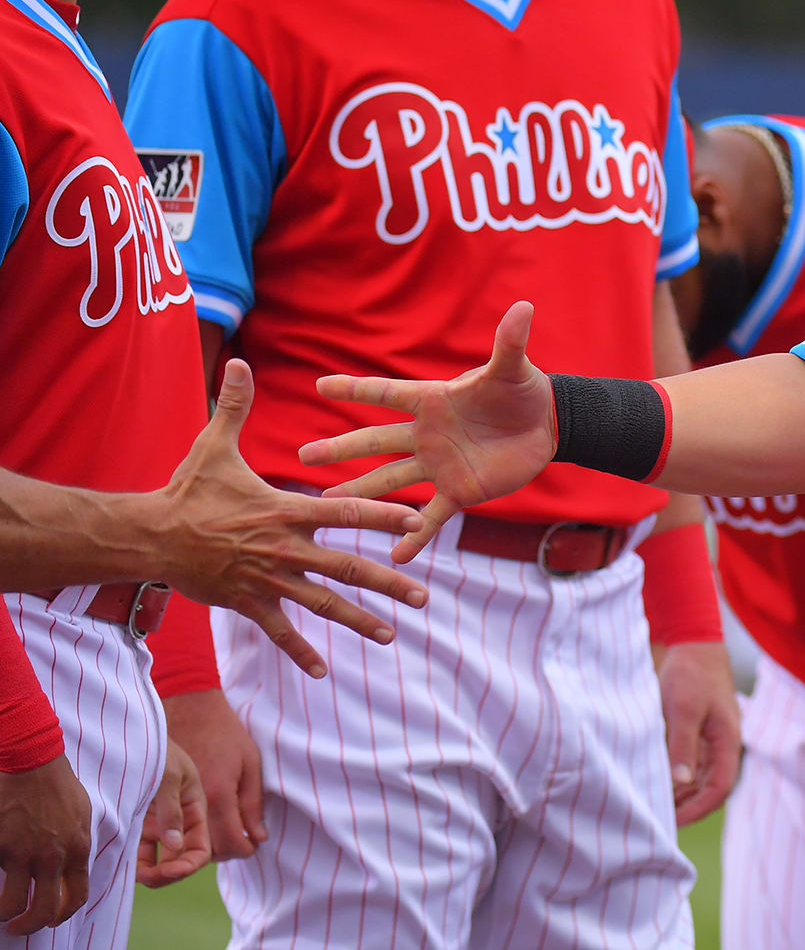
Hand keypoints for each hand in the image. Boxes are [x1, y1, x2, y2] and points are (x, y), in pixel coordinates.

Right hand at [0, 754, 89, 934]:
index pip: (76, 897)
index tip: (51, 921)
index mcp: (77, 849)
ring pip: (11, 905)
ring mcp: (23, 853)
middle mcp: (52, 857)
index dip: (63, 916)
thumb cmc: (58, 786)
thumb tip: (70, 868)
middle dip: (30, 926)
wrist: (34, 762)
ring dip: (5, 914)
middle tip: (18, 928)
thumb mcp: (82, 816)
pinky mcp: (0, 848)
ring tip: (2, 912)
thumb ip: (76, 845)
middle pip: (44, 911)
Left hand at [135, 742, 210, 887]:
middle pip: (180, 858)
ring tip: (132, 872)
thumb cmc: (158, 749)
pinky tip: (122, 862)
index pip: (201, 848)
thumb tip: (175, 846)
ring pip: (159, 859)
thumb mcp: (169, 775)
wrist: (133, 734)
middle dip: (167, 873)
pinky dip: (134, 861)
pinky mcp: (138, 823)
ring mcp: (158, 823)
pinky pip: (139, 851)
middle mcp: (179, 820)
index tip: (168, 871)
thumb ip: (171, 811)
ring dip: (149, 871)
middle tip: (146, 877)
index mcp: (196, 808)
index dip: (189, 865)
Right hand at [158, 360, 430, 678]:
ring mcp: (268, 580)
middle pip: (348, 567)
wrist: (149, 536)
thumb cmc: (188, 490)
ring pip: (323, 604)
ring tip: (391, 635)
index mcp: (287, 510)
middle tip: (424, 597)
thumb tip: (239, 362)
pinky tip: (323, 672)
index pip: (347, 511)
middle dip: (389, 581)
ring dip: (359, 621)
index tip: (418, 518)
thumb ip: (237, 407)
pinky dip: (300, 652)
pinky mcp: (248, 603)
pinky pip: (279, 631)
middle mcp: (285, 549)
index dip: (384, 514)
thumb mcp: (214, 446)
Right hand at [162, 691, 264, 860]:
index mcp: (218, 797)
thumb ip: (252, 804)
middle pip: (204, 855)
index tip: (251, 846)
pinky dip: (177, 842)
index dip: (243, 850)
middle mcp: (191, 807)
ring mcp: (168, 806)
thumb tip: (258, 837)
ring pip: (180, 850)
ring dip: (198, 853)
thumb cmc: (224, 733)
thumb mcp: (249, 763)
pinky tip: (195, 831)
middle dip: (224, 853)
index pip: (231, 844)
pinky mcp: (154, 802)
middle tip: (237, 842)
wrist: (189, 708)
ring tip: (219, 836)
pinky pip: (162, 836)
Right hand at [304, 301, 554, 563]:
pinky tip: (393, 555)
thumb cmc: (522, 391)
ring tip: (325, 505)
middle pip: (376, 441)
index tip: (320, 385)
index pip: (388, 393)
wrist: (543, 426)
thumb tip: (524, 306)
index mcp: (433, 401)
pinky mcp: (458, 491)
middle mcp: (427, 434)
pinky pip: (430, 516)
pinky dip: (413, 536)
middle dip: (341, 448)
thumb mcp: (513, 368)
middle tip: (302, 456)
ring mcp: (439, 465)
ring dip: (360, 494)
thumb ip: (510, 342)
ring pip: (390, 481)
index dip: (356, 389)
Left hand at [652, 642, 740, 824]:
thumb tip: (680, 782)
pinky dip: (680, 778)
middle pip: (711, 788)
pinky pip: (695, 764)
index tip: (673, 822)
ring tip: (656, 806)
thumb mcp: (683, 709)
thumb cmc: (691, 675)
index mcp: (728, 741)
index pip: (719, 788)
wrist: (695, 645)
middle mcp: (725, 745)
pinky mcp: (703, 733)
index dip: (698, 809)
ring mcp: (715, 740)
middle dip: (688, 807)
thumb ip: (682, 746)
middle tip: (659, 821)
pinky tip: (661, 783)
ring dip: (683, 794)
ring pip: (702, 778)